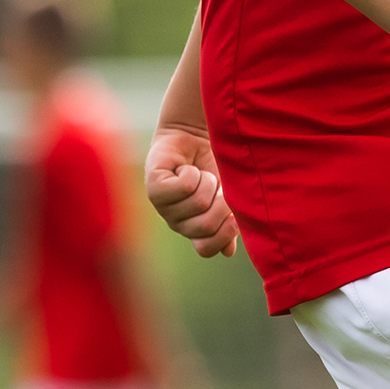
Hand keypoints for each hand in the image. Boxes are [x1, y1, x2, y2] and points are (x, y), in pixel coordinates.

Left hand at [145, 124, 240, 257]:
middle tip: (218, 185)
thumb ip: (230, 223)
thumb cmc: (216, 165)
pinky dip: (192, 173)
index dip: (225, 233)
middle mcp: (177, 223)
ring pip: (197, 202)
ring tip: (200, 174)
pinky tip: (185, 168)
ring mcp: (163, 207)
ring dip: (207, 182)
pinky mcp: (154, 187)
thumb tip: (228, 252)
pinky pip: (184, 187)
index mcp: (195, 230)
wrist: (198, 135)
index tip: (235, 214)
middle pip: (206, 225)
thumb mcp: (229, 196)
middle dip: (221, 201)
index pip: (207, 249)